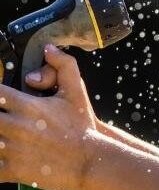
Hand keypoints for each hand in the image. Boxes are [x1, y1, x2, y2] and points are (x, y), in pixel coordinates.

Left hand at [0, 44, 98, 188]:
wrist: (89, 160)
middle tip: (3, 116)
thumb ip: (63, 65)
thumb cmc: (82, 126)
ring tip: (2, 133)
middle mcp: (17, 126)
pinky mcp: (13, 169)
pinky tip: (2, 154)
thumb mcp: (76, 92)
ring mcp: (13, 149)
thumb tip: (48, 48)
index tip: (0, 95)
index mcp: (28, 106)